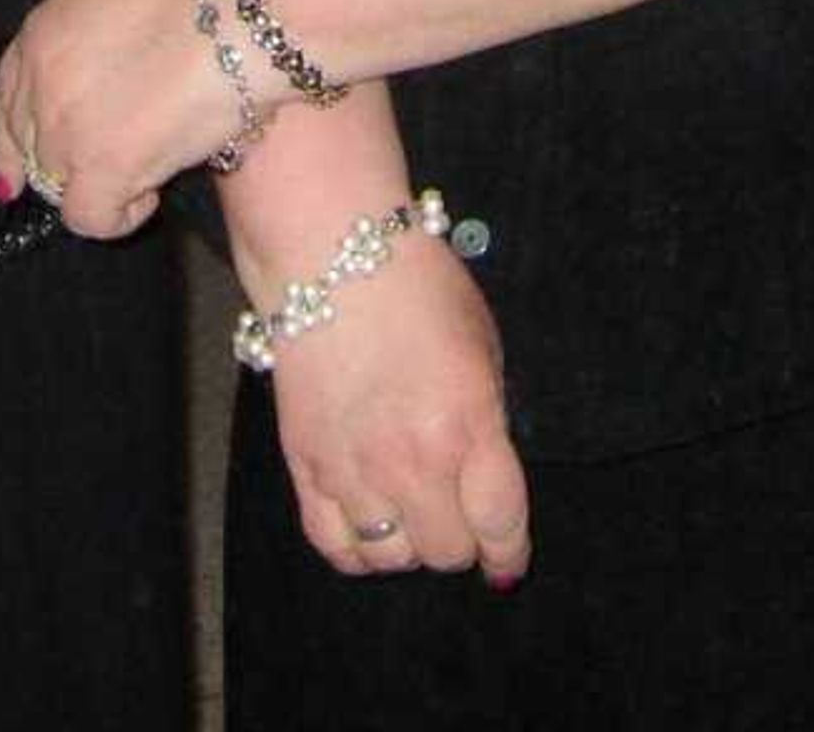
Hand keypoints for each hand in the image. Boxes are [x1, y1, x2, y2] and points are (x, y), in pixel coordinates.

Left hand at [0, 0, 234, 239]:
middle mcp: (40, 79)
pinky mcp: (100, 168)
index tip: (17, 178)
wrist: (241, 22)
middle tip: (125, 154)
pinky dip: (119, 216)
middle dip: (73, 162)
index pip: (7, 101)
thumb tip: (89, 106)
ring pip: (59, 187)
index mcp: (42, 31)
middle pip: (34, 150)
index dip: (12, 143)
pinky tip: (151, 193)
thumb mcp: (116, 8)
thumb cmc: (206, 5)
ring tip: (151, 162)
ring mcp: (64, 127)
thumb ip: (85, 53)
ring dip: (101, 184)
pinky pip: (89, 219)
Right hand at [264, 238, 531, 585]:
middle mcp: (409, 460)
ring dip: (408, 543)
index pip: (499, 525)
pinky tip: (369, 521)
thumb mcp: (483, 347)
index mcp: (466, 426)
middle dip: (460, 540)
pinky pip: (333, 544)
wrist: (331, 252)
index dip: (508, 553)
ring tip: (410, 510)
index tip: (507, 561)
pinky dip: (357, 548)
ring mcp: (352, 468)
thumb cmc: (419, 286)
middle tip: (455, 512)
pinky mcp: (305, 464)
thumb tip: (486, 478)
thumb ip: (488, 422)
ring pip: (390, 558)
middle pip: (445, 552)